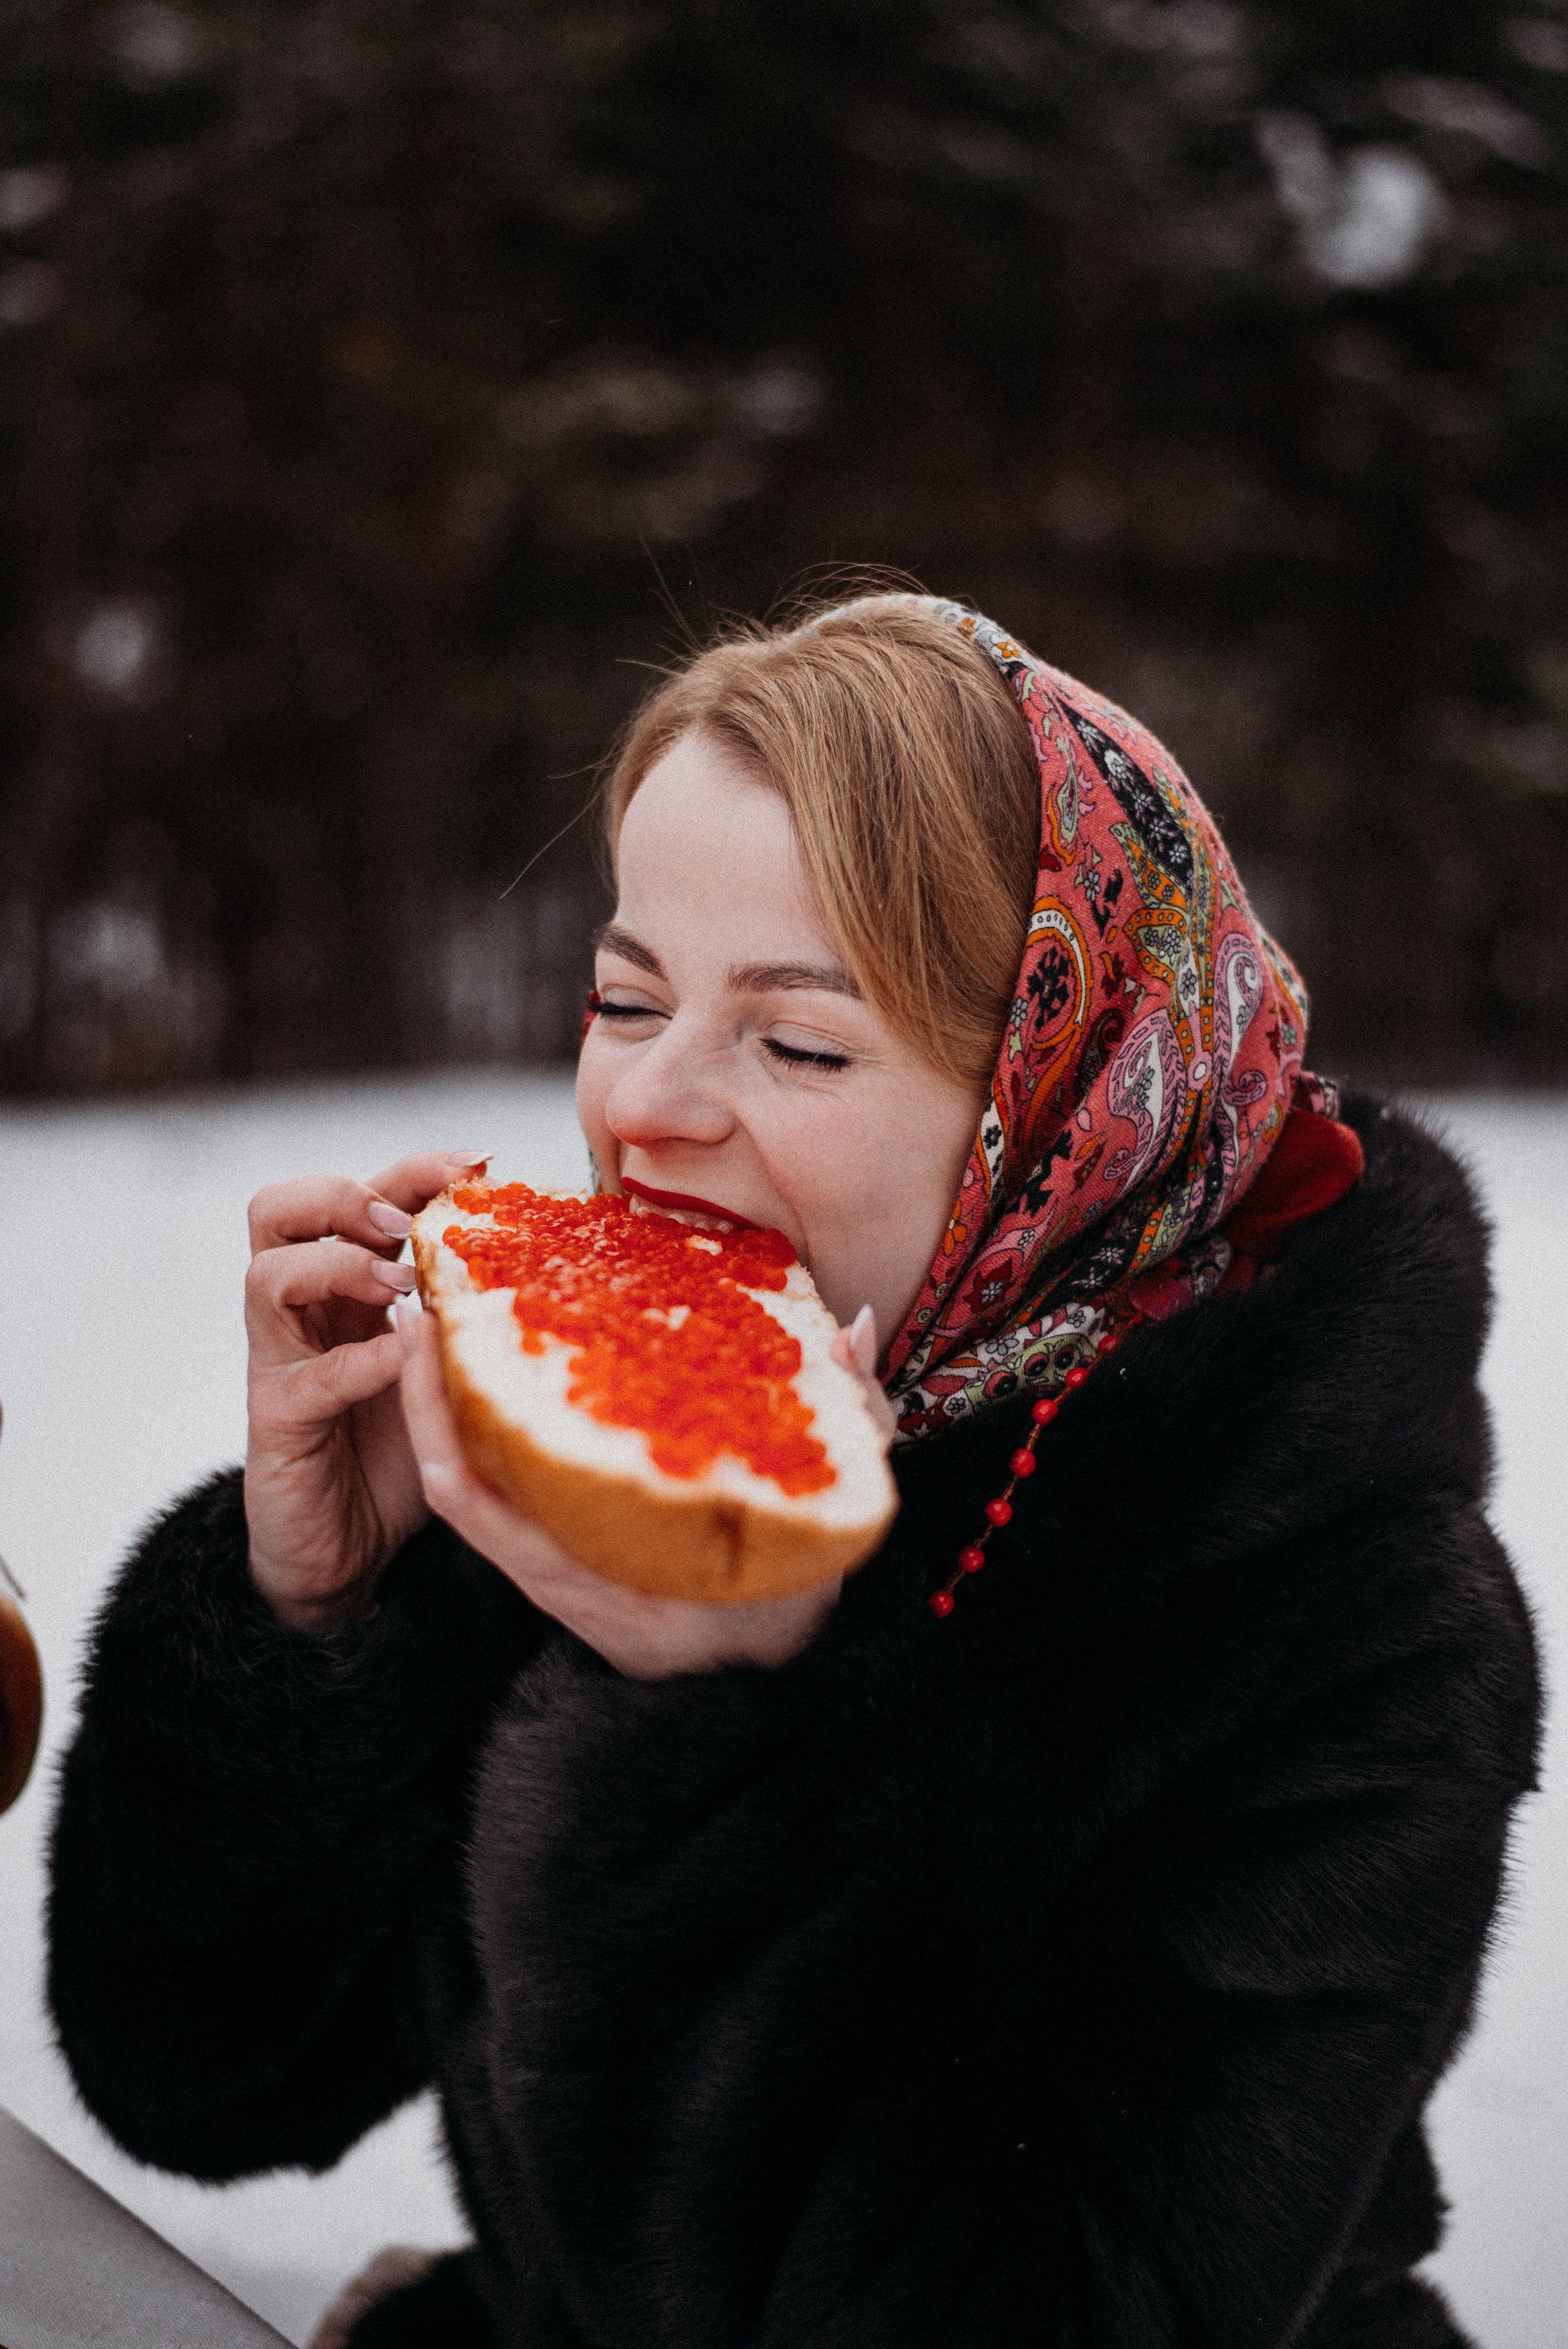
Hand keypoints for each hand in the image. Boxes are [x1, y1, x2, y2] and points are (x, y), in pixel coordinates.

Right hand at [243, 1150, 490, 1630]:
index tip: (479, 1165)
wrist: (348, 1552)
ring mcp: (280, 1365)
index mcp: (345, 1288)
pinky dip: (357, 1361)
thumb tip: (551, 1256)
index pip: (357, 1197)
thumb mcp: (445, 1367)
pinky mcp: (277, 1425)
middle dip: (345, 1197)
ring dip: (339, 1265)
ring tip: (398, 1283)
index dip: (411, 1168)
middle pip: (276, 1210)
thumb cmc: (398, 1450)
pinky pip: (304, 1379)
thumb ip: (468, 1312)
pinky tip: (402, 1358)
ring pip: (266, 1276)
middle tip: (406, 1225)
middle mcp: (303, 1314)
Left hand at [398, 1300, 893, 1678]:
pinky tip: (475, 1365)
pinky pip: (498, 1492)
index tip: (429, 1343)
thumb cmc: (794, 1603)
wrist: (767, 1682)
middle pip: (462, 1485)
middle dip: (427, 1394)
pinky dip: (474, 1429)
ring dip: (441, 1404)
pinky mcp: (559, 1555)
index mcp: (610, 1591)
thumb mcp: (834, 1524)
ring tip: (433, 1315)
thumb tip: (847, 1327)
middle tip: (419, 1299)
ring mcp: (556, 1570)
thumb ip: (850, 1428)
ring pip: (471, 1484)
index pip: (491, 1512)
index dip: (443, 1425)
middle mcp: (566, 1583)